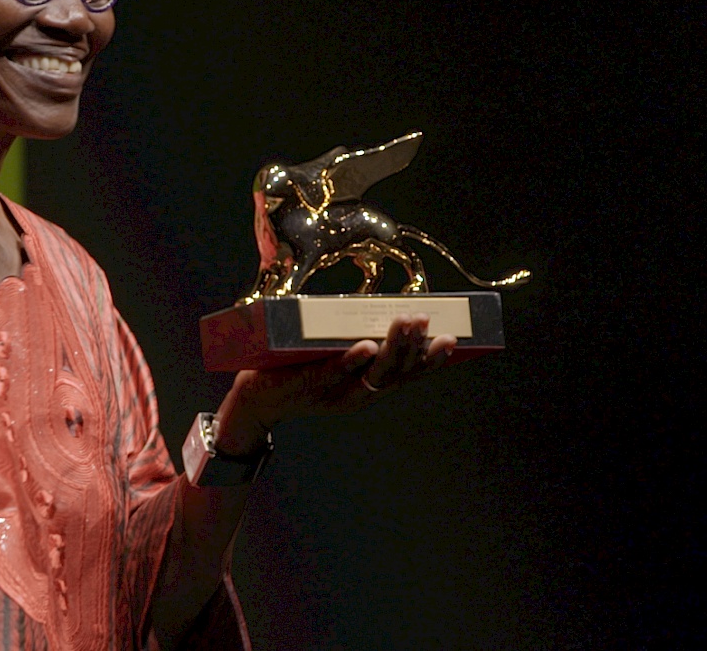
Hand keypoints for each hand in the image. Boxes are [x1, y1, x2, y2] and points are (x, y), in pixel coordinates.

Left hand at [212, 315, 456, 455]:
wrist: (254, 399)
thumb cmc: (298, 370)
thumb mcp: (333, 356)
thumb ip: (355, 339)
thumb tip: (380, 307)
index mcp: (367, 387)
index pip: (407, 375)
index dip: (431, 360)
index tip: (452, 339)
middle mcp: (355, 395)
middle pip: (394, 373)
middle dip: (413, 346)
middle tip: (427, 321)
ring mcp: (332, 394)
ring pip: (369, 374)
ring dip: (390, 349)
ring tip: (405, 325)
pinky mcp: (305, 386)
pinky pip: (332, 374)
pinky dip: (350, 361)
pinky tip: (364, 346)